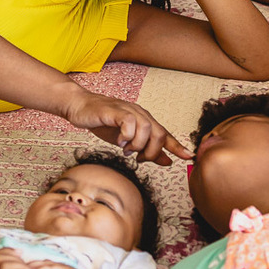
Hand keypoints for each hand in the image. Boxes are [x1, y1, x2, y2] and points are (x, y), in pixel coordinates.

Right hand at [65, 91, 192, 165]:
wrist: (81, 107)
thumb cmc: (103, 122)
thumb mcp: (127, 141)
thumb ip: (146, 150)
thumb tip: (167, 161)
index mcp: (145, 121)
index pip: (165, 135)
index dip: (177, 146)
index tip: (188, 157)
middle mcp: (140, 114)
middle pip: (159, 134)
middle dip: (151, 152)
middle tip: (139, 158)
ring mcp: (129, 111)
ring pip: (147, 129)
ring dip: (137, 145)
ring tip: (126, 149)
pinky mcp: (116, 111)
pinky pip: (130, 123)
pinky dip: (127, 136)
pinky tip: (119, 141)